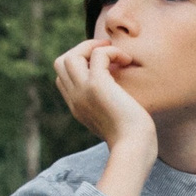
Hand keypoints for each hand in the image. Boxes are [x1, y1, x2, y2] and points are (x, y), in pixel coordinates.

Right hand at [55, 40, 157, 165]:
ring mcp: (83, 91)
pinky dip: (112, 52)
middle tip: (106, 52)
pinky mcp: (97, 86)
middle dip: (82, 50)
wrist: (135, 148)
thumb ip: (108, 109)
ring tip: (114, 53)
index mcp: (77, 107)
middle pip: (60, 63)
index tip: (103, 65)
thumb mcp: (114, 122)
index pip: (63, 77)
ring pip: (70, 56)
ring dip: (92, 47)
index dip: (80, 65)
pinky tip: (127, 61)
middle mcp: (75, 98)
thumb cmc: (133, 138)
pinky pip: (98, 55)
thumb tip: (117, 99)